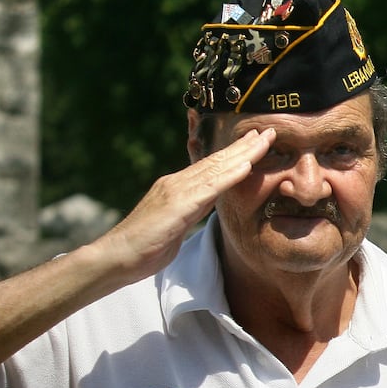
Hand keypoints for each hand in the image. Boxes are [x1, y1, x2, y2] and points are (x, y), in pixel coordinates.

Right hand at [94, 128, 275, 282]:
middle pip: (217, 161)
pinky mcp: (177, 205)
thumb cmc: (146, 245)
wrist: (118, 256)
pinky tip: (247, 167)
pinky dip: (229, 176)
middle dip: (244, 146)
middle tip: (268, 131)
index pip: (211, 165)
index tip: (256, 141)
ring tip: (264, 140)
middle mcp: (177, 182)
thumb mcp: (177, 223)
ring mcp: (177, 191)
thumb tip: (211, 200)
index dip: (234, 153)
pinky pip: (209, 188)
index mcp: (178, 186)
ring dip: (243, 154)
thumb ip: (193, 208)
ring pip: (216, 168)